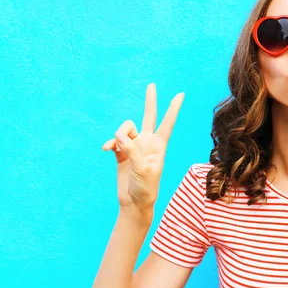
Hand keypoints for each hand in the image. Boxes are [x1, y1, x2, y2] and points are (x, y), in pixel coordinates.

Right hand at [101, 83, 183, 214]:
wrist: (134, 203)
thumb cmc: (146, 188)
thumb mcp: (142, 169)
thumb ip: (131, 150)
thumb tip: (118, 135)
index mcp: (159, 146)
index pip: (167, 123)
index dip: (173, 109)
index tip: (181, 94)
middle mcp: (147, 143)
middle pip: (149, 116)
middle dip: (150, 101)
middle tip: (152, 85)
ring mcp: (134, 147)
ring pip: (126, 128)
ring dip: (119, 133)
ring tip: (115, 145)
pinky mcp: (121, 153)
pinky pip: (114, 141)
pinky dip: (110, 143)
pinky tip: (106, 149)